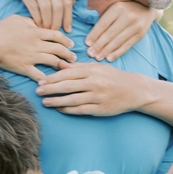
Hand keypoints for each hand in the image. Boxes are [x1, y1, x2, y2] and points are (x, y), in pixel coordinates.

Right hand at [0, 0, 73, 32]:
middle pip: (58, 6)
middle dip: (58, 22)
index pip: (66, 1)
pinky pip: (32, 5)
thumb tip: (70, 1)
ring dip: (47, 21)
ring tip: (45, 30)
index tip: (68, 29)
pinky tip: (36, 23)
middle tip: (55, 32)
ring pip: (46, 7)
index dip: (68, 18)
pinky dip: (36, 17)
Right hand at [0, 14, 75, 79]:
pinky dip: (47, 79)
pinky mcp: (25, 68)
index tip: (71, 44)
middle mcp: (37, 44)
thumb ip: (30, 20)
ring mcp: (32, 57)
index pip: (57, 35)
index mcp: (36, 32)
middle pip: (59, 49)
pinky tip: (52, 82)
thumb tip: (39, 23)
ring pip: (53, 61)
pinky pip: (39, 75)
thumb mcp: (16, 19)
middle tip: (74, 58)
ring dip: (63, 65)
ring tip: (67, 68)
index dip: (66, 40)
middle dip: (69, 54)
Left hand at [35, 60, 157, 115]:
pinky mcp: (100, 108)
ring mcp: (98, 96)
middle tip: (38, 91)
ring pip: (72, 99)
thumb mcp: (98, 68)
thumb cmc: (114, 77)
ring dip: (56, 101)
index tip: (41, 81)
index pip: (68, 73)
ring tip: (45, 102)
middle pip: (67, 86)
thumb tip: (60, 63)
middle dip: (51, 89)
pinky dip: (68, 110)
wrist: (135, 90)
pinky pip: (80, 109)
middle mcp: (95, 83)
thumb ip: (78, 67)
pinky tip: (59, 109)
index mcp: (92, 70)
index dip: (53, 78)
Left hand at [84, 0, 158, 60]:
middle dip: (99, 45)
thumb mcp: (116, 8)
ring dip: (107, 51)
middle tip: (90, 54)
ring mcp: (136, 26)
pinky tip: (110, 58)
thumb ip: (106, 18)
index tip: (87, 43)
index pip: (103, 24)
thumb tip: (92, 35)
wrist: (148, 7)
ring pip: (118, 41)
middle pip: (110, 34)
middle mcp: (128, 16)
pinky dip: (117, 52)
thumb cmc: (126, 8)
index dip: (94, 34)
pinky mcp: (141, 34)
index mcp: (118, 8)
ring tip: (98, 57)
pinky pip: (127, 45)